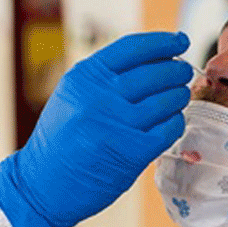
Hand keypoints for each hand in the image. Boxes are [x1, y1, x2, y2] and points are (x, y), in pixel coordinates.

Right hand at [0, 32, 192, 226]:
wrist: (44, 185)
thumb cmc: (61, 139)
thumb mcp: (72, 96)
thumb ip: (104, 77)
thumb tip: (154, 58)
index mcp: (85, 77)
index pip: (134, 47)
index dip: (164, 42)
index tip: (180, 41)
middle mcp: (101, 97)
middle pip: (156, 72)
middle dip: (177, 71)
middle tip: (183, 73)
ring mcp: (119, 126)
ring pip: (167, 100)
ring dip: (179, 95)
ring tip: (179, 96)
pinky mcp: (133, 153)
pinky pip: (169, 129)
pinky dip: (176, 122)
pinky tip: (171, 122)